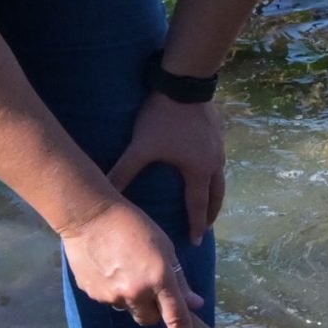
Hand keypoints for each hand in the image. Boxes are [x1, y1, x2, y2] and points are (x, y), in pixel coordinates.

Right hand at [62, 199, 204, 327]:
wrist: (89, 216)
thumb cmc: (133, 226)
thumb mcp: (165, 248)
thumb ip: (179, 279)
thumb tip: (194, 304)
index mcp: (159, 278)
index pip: (176, 317)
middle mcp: (136, 291)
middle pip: (149, 318)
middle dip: (153, 310)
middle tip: (149, 287)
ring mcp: (112, 294)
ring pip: (129, 309)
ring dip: (132, 298)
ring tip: (124, 269)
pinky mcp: (93, 293)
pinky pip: (110, 300)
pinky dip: (113, 290)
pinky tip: (108, 268)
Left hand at [106, 93, 225, 244]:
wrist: (184, 85)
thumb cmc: (163, 119)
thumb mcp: (141, 147)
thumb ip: (124, 170)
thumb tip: (107, 190)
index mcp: (198, 172)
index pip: (198, 206)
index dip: (195, 225)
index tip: (196, 242)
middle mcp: (214, 164)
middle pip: (216, 196)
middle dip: (211, 213)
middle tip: (205, 226)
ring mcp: (220, 149)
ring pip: (221, 179)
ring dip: (215, 193)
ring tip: (209, 201)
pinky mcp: (219, 135)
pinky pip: (218, 161)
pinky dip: (213, 173)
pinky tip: (206, 168)